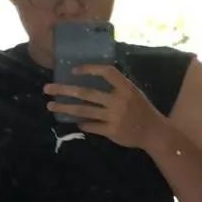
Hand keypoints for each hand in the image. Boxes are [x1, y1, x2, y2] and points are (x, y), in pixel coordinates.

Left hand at [44, 64, 161, 149]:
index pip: (106, 72)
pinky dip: (82, 123)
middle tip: (47, 88)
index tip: (73, 70)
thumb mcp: (133, 92)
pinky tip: (74, 122)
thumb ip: (115, 86)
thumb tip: (92, 78)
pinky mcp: (111, 131)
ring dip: (65, 108)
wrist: (154, 132)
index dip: (89, 69)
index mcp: (125, 87)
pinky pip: (91, 126)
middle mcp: (119, 101)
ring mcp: (114, 117)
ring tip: (50, 105)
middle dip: (64, 90)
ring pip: (84, 111)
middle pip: (87, 93)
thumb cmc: (141, 109)